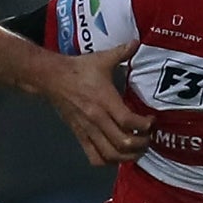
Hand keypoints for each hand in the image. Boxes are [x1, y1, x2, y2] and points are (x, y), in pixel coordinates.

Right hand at [37, 42, 150, 164]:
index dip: (145, 125)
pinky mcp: (80, 135)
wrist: (51, 79)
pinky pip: (94, 157)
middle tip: (148, 138)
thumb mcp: (102, 59)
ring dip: (127, 156)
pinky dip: (107, 161)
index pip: (129, 121)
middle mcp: (97, 119)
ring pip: (110, 154)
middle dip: (141, 143)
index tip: (151, 121)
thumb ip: (122, 52)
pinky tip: (116, 155)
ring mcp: (87, 130)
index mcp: (104, 100)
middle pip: (123, 142)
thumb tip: (137, 42)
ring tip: (136, 149)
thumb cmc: (79, 69)